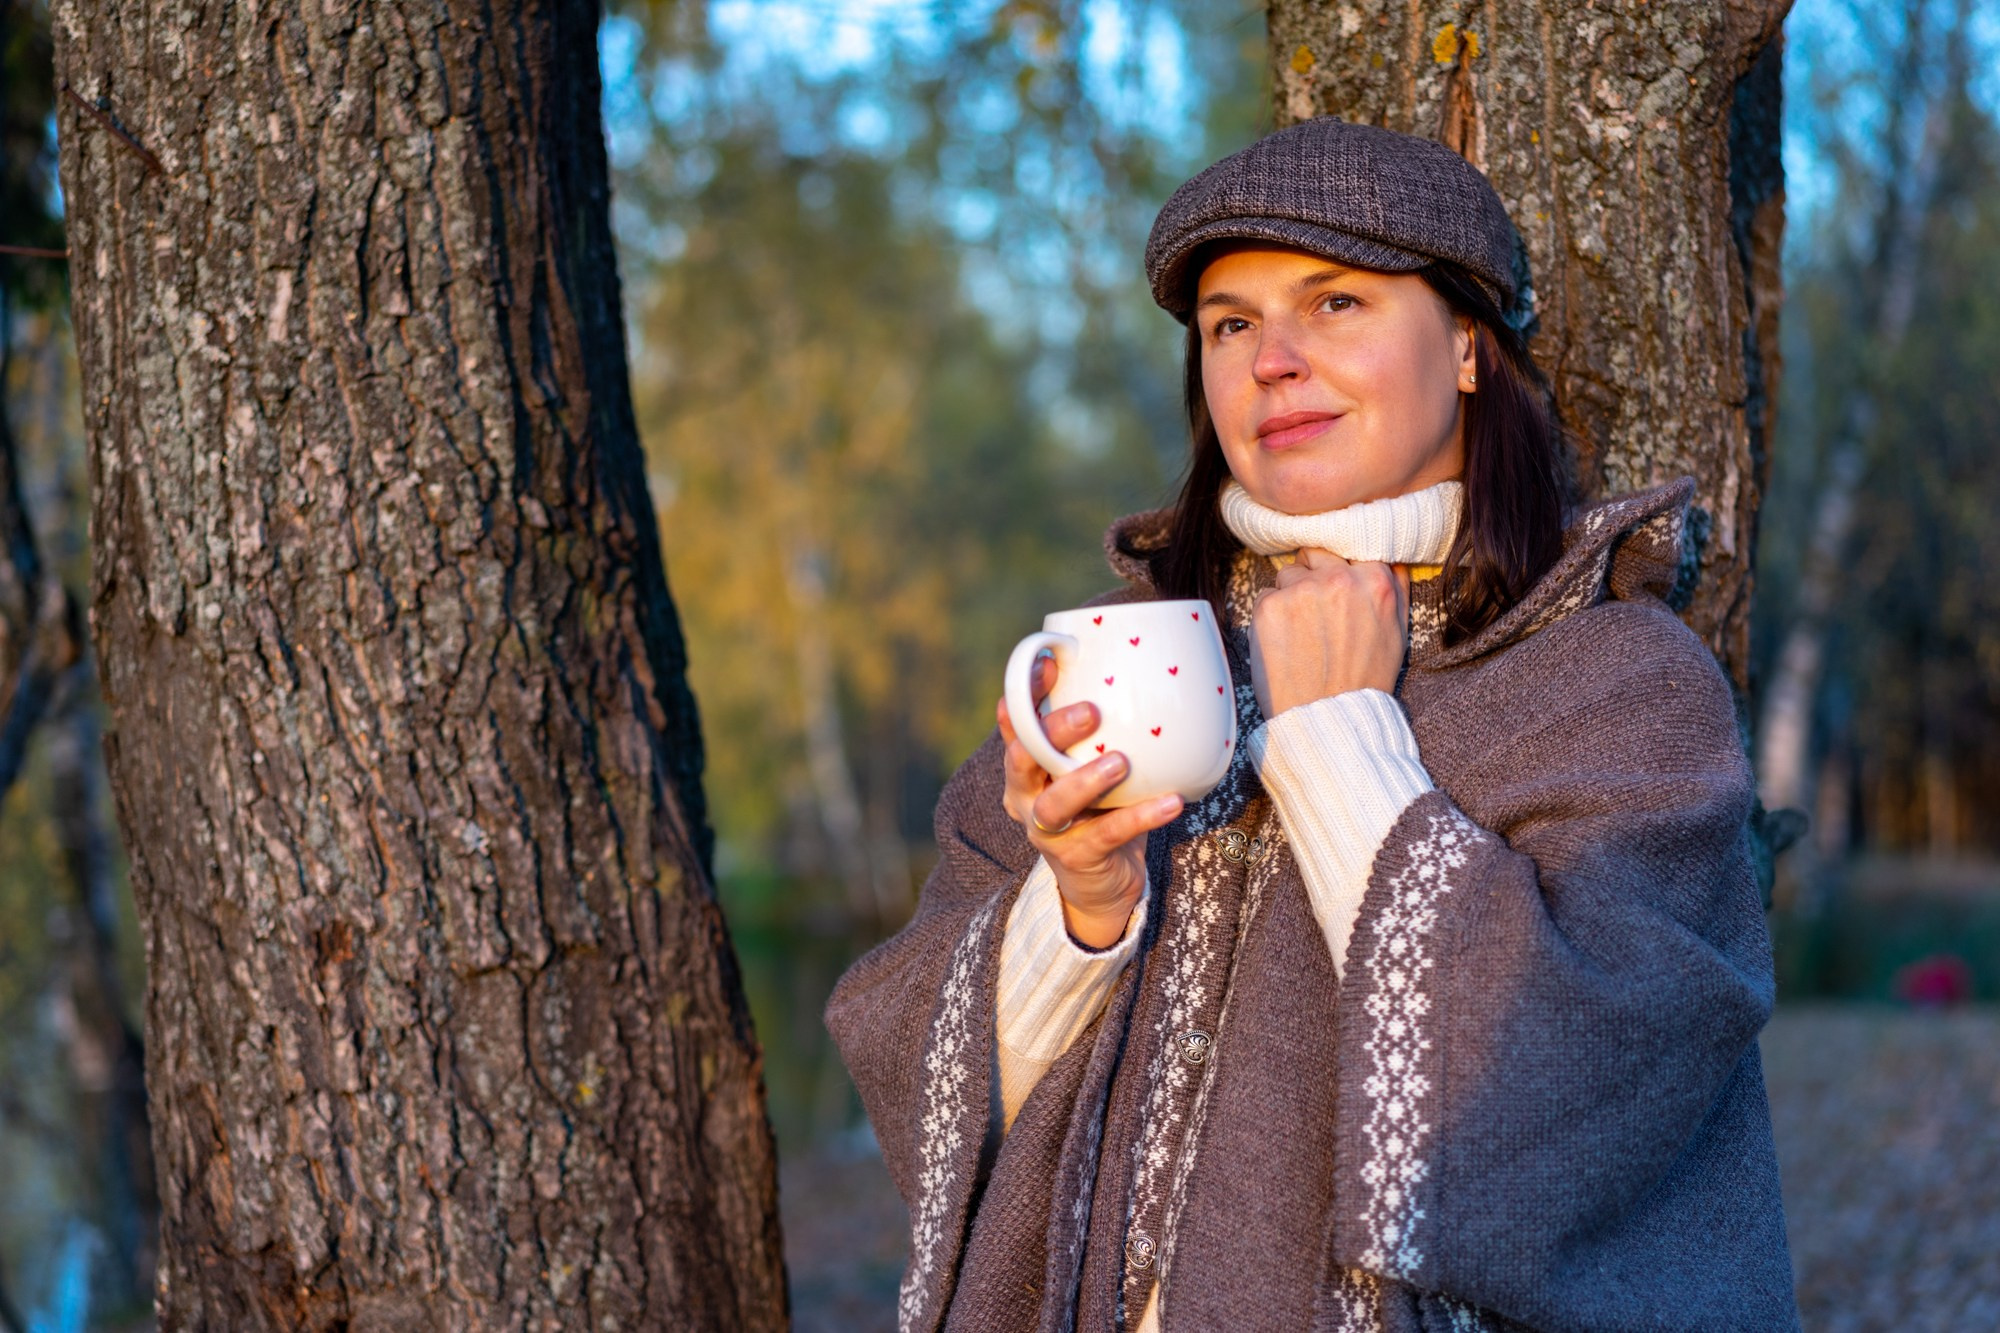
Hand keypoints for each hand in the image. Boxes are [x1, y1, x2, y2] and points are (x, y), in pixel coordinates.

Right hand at [996, 653, 1182, 948]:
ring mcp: (1046, 831)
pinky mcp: (1076, 858)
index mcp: (1026, 767)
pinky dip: (1140, 817)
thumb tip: (1146, 672)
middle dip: (1052, 731)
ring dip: (1085, 780)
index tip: (1051, 663)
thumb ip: (1102, 733)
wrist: (1100, 885)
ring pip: (1054, 803)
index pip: (1017, 724)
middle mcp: (1025, 796)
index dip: (1027, 693)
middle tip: (1091, 711)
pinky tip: (1171, 802)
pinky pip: (1107, 835)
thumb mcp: (1092, 767)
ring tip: (1120, 762)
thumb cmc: (1100, 810)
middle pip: (1023, 759)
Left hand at [1249, 550, 1411, 719]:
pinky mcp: (1270, 606)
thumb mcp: (1397, 631)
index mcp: (1374, 579)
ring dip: (1290, 595)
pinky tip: (1284, 643)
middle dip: (1312, 575)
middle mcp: (1338, 578)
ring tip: (1300, 633)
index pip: (1345, 549)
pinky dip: (1270, 615)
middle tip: (1312, 611)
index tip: (1333, 587)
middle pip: (1314, 553)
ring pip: (1286, 573)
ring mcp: (1302, 590)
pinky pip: (1264, 595)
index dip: (1336, 568)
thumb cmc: (1365, 680)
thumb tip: (1389, 557)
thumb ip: (1395, 587)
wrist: (1330, 718)